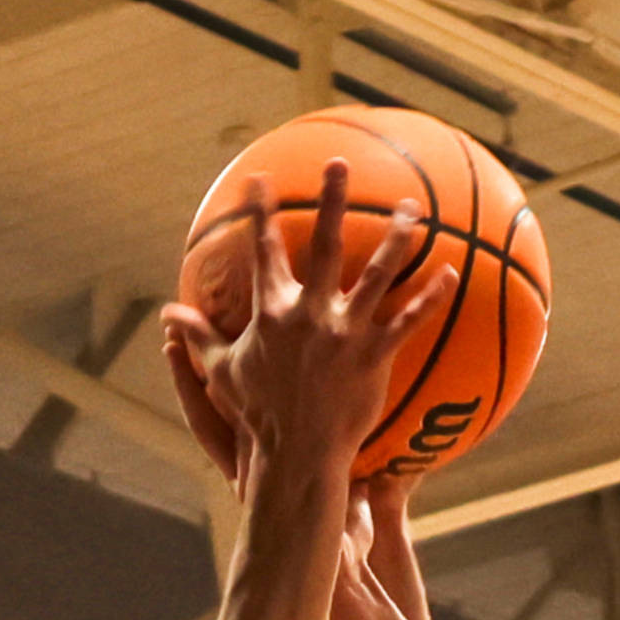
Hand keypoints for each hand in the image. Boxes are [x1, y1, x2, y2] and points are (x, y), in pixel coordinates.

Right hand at [163, 173, 458, 486]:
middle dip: (332, 200)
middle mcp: (311, 312)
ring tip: (412, 208)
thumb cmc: (260, 417)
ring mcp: (345, 332)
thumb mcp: (224, 372)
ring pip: (376, 274)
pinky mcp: (374, 357)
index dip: (260, 213)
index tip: (259, 179)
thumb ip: (200, 337)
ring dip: (396, 238)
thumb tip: (169, 315)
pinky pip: (408, 321)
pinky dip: (430, 298)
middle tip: (340, 164)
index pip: (264, 250)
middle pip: (325, 244)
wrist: (296, 455)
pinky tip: (450, 275)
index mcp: (273, 311)